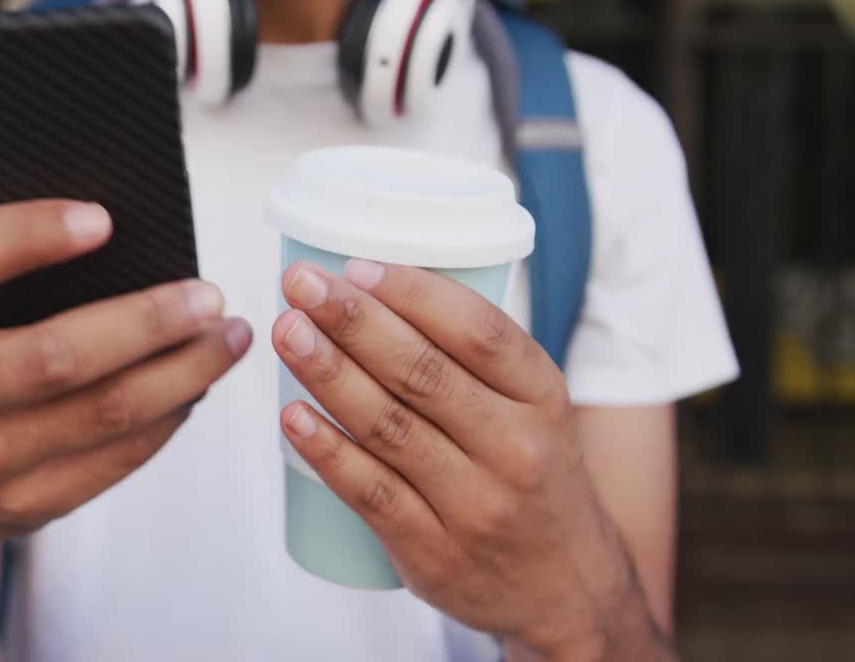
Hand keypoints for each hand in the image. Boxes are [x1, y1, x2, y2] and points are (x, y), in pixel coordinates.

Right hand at [0, 199, 251, 571]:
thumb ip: (11, 275)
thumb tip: (130, 239)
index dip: (28, 234)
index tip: (103, 220)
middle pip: (58, 356)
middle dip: (150, 322)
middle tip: (209, 297)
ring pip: (105, 412)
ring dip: (184, 372)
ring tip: (227, 338)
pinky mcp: (23, 505)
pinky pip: (117, 458)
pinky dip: (169, 417)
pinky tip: (196, 386)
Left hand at [272, 260, 666, 659]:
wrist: (567, 589)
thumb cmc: (533, 477)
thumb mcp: (535, 410)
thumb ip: (474, 358)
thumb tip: (373, 287)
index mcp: (542, 397)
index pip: (479, 331)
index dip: (412, 293)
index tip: (355, 265)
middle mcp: (516, 449)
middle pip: (424, 373)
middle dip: (354, 321)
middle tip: (302, 284)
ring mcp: (475, 505)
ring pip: (390, 427)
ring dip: (329, 373)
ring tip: (287, 332)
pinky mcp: (434, 553)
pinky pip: (372, 493)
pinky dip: (328, 451)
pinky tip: (292, 415)